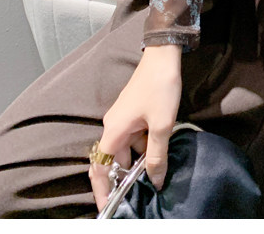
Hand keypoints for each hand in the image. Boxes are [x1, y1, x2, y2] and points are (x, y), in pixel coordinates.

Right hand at [89, 45, 181, 212]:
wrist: (163, 56)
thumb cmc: (160, 88)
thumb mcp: (162, 125)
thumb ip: (157, 155)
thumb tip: (155, 181)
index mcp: (114, 131)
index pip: (100, 168)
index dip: (102, 190)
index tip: (107, 207)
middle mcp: (113, 126)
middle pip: (114, 160)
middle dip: (125, 177)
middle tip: (141, 192)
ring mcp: (123, 118)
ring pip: (127, 148)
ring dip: (138, 161)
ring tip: (154, 175)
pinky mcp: (134, 112)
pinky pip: (134, 136)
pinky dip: (144, 146)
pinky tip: (159, 152)